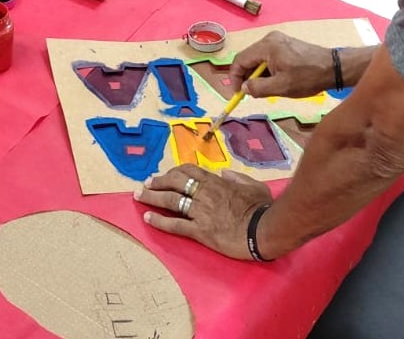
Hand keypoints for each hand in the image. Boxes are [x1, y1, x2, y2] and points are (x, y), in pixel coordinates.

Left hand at [134, 165, 272, 259]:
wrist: (265, 230)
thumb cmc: (262, 208)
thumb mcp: (254, 186)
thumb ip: (237, 178)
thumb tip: (224, 173)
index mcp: (216, 182)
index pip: (189, 171)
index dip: (173, 172)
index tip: (165, 174)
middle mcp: (205, 194)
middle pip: (175, 182)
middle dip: (158, 181)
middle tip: (145, 183)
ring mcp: (201, 212)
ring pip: (171, 200)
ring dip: (152, 197)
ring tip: (139, 196)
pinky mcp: (200, 231)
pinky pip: (175, 224)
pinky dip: (160, 221)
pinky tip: (148, 218)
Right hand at [229, 32, 334, 98]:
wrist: (334, 68)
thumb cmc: (308, 77)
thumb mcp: (281, 87)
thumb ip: (258, 88)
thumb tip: (244, 88)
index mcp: (266, 46)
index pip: (240, 60)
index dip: (235, 78)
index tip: (237, 93)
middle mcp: (270, 38)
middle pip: (248, 58)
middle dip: (247, 76)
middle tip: (251, 93)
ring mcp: (279, 40)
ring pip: (258, 58)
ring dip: (258, 74)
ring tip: (267, 89)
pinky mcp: (286, 44)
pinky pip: (269, 57)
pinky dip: (267, 69)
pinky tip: (276, 80)